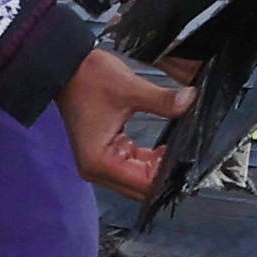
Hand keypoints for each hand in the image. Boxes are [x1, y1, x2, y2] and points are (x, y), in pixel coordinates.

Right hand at [60, 47, 195, 197]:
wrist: (67, 68)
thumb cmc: (89, 78)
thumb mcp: (130, 88)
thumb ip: (162, 100)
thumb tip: (189, 101)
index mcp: (99, 161)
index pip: (142, 184)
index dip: (166, 175)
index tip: (186, 161)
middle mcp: (96, 169)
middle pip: (139, 188)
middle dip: (162, 174)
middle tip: (186, 156)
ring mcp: (98, 164)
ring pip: (137, 179)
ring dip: (155, 167)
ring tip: (176, 150)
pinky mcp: (104, 155)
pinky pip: (132, 166)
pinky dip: (147, 160)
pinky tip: (163, 149)